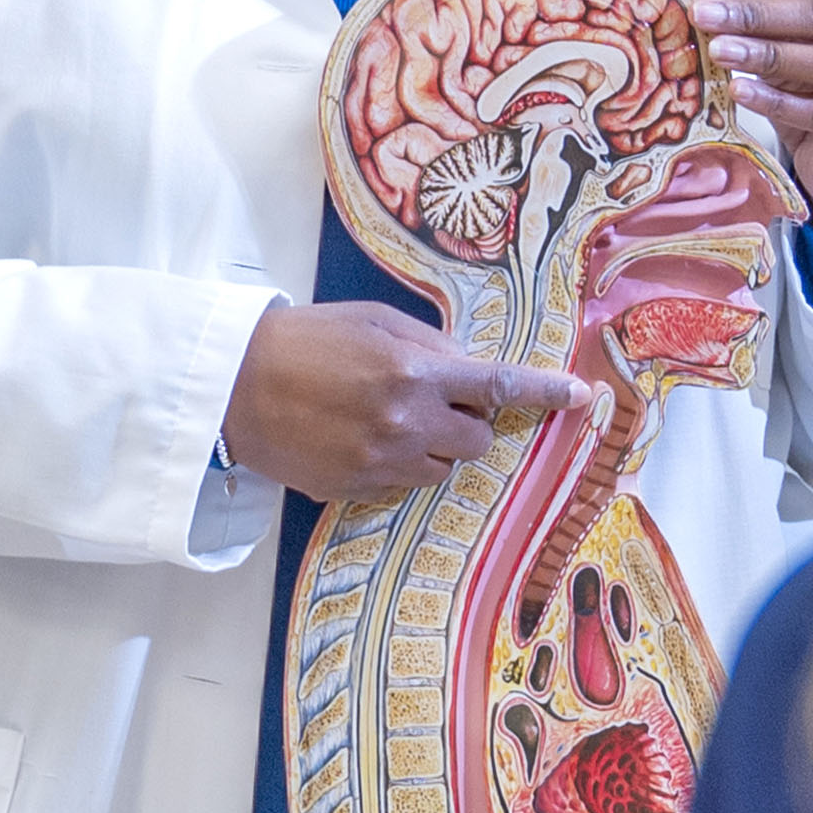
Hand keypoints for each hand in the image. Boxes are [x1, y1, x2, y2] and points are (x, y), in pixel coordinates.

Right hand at [223, 300, 587, 508]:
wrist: (233, 387)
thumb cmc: (303, 341)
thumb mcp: (372, 321)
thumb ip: (430, 344)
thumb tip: (469, 367)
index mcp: (414, 371)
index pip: (497, 386)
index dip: (543, 393)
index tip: (580, 398)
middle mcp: (406, 422)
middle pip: (478, 438)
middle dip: (466, 420)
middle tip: (429, 399)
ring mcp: (382, 463)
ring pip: (445, 467)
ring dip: (434, 446)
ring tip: (386, 420)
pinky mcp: (357, 490)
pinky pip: (404, 485)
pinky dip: (397, 465)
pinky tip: (360, 440)